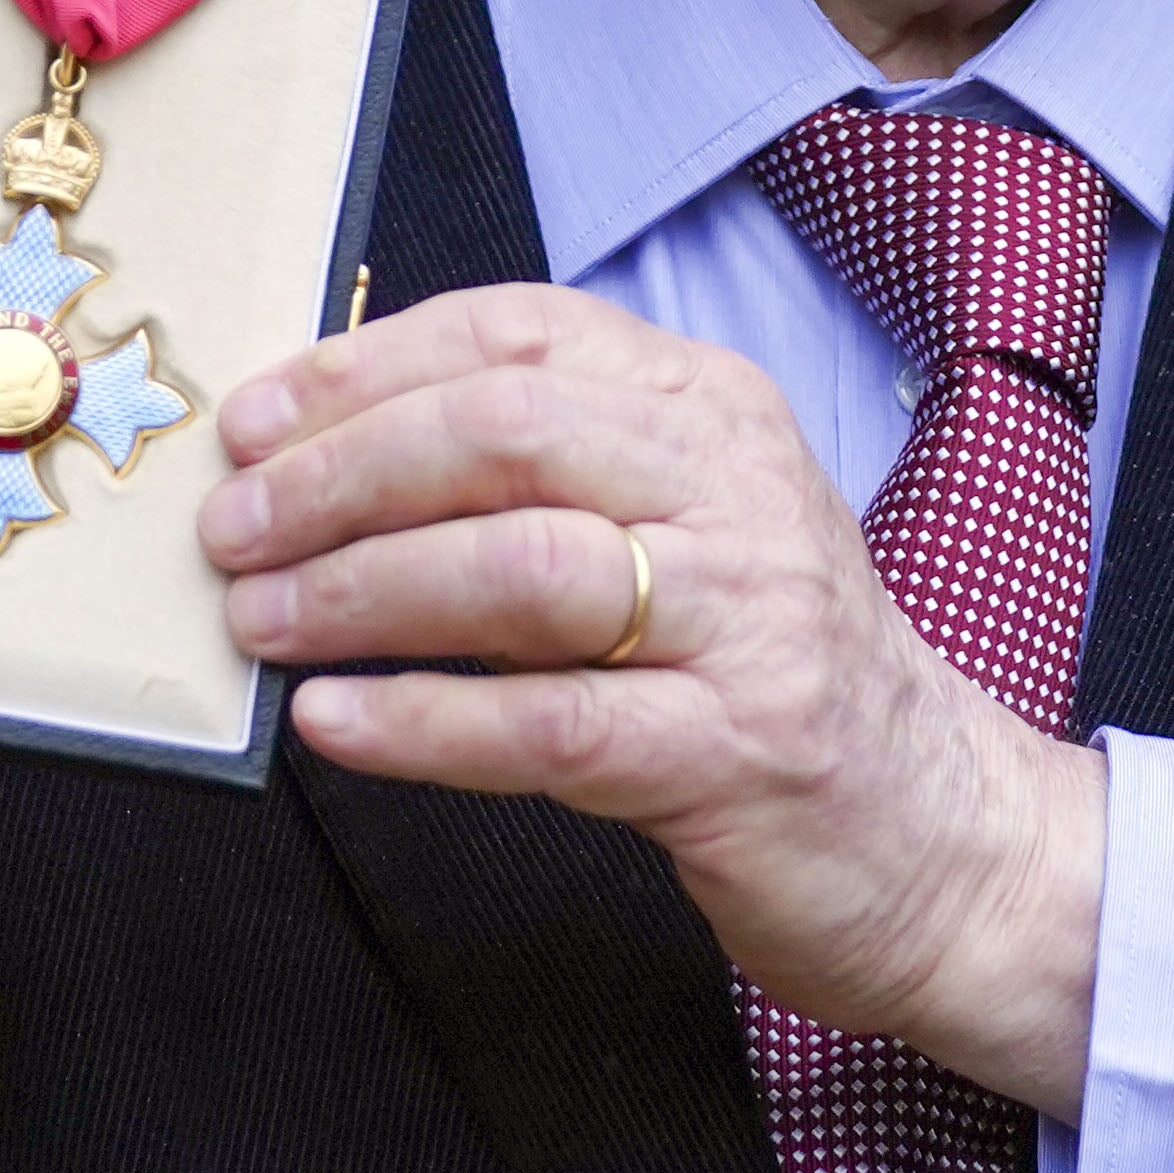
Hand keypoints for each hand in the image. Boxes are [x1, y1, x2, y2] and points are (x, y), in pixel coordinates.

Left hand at [202, 287, 1103, 1116]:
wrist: (939, 836)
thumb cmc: (770, 680)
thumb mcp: (684, 532)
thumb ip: (546, 481)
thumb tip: (329, 461)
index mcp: (713, 410)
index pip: (520, 336)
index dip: (366, 367)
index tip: (258, 419)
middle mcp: (738, 492)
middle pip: (506, 434)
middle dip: (341, 472)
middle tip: (234, 526)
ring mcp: (747, 620)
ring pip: (519, 567)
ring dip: (360, 589)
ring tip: (262, 621)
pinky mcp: (735, 754)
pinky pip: (546, 723)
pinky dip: (420, 720)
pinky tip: (336, 721)